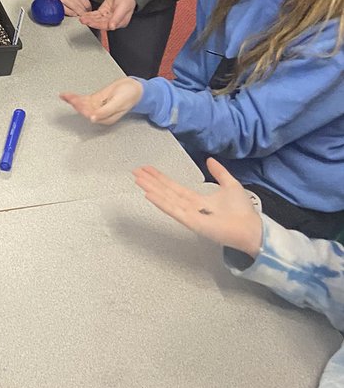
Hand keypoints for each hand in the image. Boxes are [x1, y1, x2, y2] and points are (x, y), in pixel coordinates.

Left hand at [60, 76, 142, 124]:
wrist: (134, 88)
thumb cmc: (129, 95)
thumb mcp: (118, 103)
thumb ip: (105, 111)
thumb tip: (93, 119)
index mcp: (106, 118)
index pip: (91, 115)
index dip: (83, 110)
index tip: (77, 103)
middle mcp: (100, 114)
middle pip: (84, 110)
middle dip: (76, 104)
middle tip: (69, 98)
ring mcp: (97, 107)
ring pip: (82, 105)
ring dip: (73, 100)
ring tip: (66, 96)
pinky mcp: (95, 100)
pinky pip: (83, 99)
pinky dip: (74, 97)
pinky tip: (67, 96)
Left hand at [79, 0, 136, 30]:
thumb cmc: (128, 1)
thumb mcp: (123, 9)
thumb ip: (116, 18)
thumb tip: (112, 26)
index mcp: (118, 23)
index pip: (106, 26)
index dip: (97, 25)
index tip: (90, 23)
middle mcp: (112, 21)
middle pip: (100, 23)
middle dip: (91, 22)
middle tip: (83, 20)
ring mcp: (107, 16)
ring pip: (96, 19)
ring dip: (89, 19)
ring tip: (82, 18)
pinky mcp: (103, 11)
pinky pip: (95, 14)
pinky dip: (90, 15)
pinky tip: (85, 15)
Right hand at [133, 158, 263, 255]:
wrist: (251, 228)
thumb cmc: (243, 211)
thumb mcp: (230, 184)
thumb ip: (219, 172)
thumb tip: (210, 159)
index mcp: (198, 200)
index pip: (174, 187)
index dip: (161, 178)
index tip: (149, 169)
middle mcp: (190, 207)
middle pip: (166, 191)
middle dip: (151, 181)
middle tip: (136, 171)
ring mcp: (189, 215)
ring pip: (166, 199)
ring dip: (152, 189)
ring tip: (138, 179)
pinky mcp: (191, 222)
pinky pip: (173, 210)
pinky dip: (160, 202)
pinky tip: (149, 194)